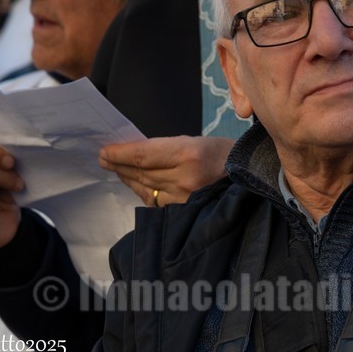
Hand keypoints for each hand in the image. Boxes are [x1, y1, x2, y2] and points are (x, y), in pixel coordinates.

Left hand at [99, 135, 232, 206]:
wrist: (248, 175)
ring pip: (145, 189)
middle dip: (119, 165)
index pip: (142, 155)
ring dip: (128, 179)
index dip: (119, 154)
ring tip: (117, 170)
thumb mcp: (193, 141)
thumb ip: (163, 148)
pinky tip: (137, 184)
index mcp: (188, 153)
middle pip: (141, 172)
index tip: (104, 151)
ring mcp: (185, 197)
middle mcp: (185, 177)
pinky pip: (156, 201)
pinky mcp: (185, 210)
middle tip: (104, 159)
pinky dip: (144, 192)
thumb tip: (132, 153)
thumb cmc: (220, 153)